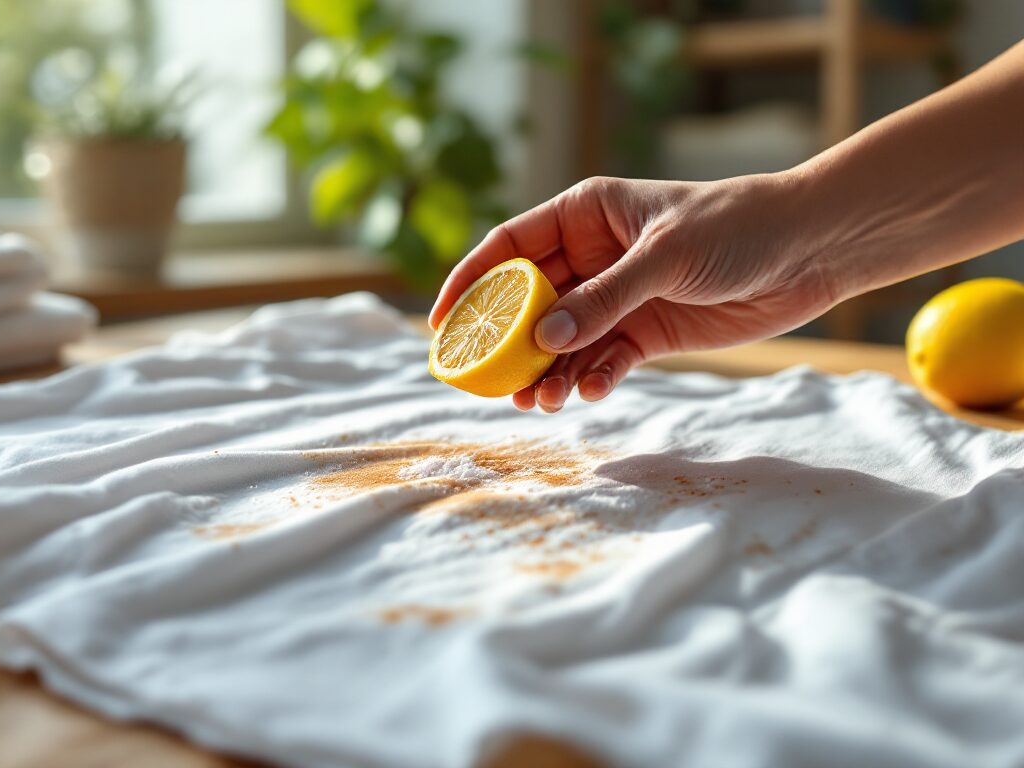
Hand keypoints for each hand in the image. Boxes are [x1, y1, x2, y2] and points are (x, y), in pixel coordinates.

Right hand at [429, 173, 841, 412]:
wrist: (810, 248)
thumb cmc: (738, 227)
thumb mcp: (664, 257)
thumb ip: (604, 299)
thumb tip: (543, 339)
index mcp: (583, 214)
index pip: (508, 248)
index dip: (468, 284)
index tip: (440, 325)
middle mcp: (592, 256)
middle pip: (528, 303)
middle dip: (508, 343)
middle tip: (491, 382)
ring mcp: (617, 296)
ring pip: (562, 340)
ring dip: (549, 371)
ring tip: (540, 401)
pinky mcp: (646, 330)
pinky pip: (603, 359)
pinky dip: (592, 378)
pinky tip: (591, 392)